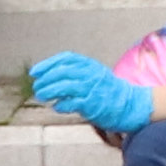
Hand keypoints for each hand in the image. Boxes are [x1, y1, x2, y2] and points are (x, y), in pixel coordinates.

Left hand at [25, 49, 156, 136]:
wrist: (130, 105)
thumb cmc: (108, 91)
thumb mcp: (94, 75)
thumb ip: (76, 74)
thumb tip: (49, 77)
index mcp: (90, 64)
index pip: (65, 59)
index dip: (47, 64)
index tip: (35, 72)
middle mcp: (90, 74)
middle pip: (62, 72)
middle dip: (46, 79)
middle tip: (37, 87)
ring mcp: (92, 88)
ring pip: (65, 86)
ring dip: (49, 91)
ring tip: (42, 96)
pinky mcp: (93, 104)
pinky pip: (72, 103)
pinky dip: (61, 104)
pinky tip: (57, 106)